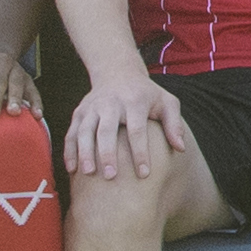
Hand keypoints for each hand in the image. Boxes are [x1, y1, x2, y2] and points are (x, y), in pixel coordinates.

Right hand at [68, 74, 191, 184]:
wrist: (118, 72)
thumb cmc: (147, 94)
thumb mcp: (166, 102)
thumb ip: (174, 124)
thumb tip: (180, 148)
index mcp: (134, 101)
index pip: (137, 129)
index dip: (140, 152)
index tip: (144, 174)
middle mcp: (111, 103)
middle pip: (107, 130)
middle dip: (108, 154)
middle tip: (111, 177)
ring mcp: (92, 107)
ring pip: (85, 131)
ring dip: (85, 153)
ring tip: (88, 174)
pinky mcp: (79, 113)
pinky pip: (71, 133)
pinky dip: (70, 151)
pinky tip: (72, 169)